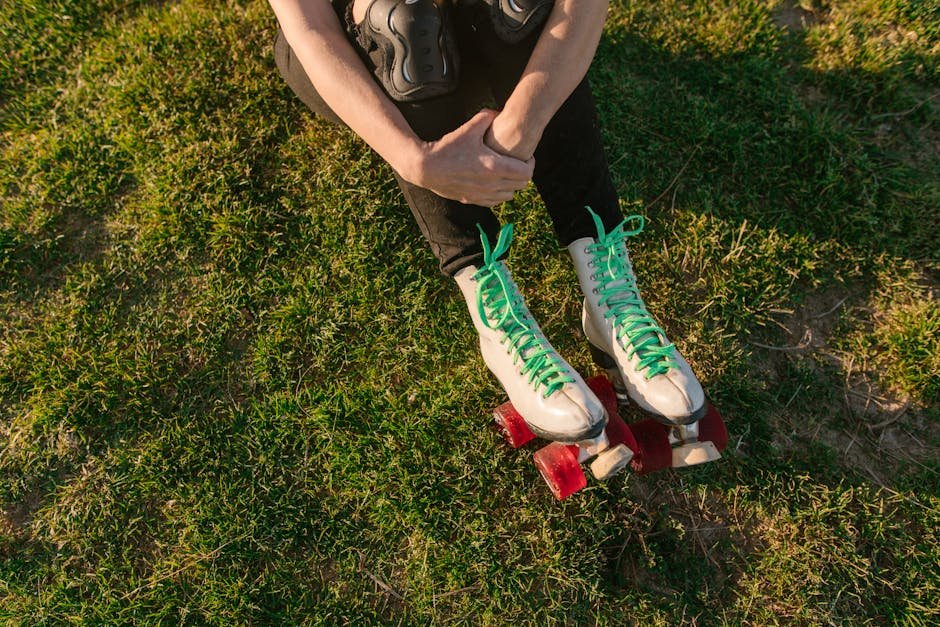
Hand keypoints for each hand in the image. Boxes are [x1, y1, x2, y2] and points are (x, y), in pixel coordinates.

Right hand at [401, 110, 534, 206]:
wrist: (426, 168)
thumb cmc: (447, 147)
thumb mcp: (468, 128)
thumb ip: (486, 117)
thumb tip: (498, 112)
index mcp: (494, 167)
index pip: (527, 172)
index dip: (531, 163)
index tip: (527, 155)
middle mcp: (491, 184)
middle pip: (521, 185)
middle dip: (524, 173)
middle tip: (519, 163)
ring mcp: (482, 195)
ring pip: (510, 195)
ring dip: (512, 185)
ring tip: (507, 173)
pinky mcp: (473, 200)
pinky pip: (496, 202)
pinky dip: (499, 193)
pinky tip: (494, 183)